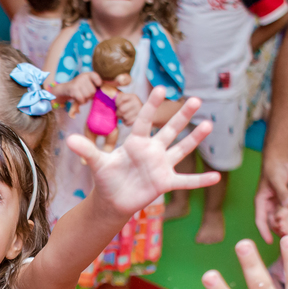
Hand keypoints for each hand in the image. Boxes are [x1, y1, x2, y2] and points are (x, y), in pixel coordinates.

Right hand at [55, 71, 101, 105]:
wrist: (65, 89)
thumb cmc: (79, 87)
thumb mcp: (86, 82)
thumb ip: (94, 84)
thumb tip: (101, 89)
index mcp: (87, 74)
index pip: (96, 77)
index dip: (99, 83)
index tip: (97, 85)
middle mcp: (82, 77)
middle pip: (93, 91)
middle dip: (90, 95)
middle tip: (85, 94)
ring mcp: (77, 83)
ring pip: (88, 96)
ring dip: (86, 99)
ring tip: (82, 96)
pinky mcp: (74, 90)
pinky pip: (82, 99)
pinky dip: (81, 102)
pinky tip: (79, 99)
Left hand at [67, 88, 219, 216]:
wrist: (112, 200)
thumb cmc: (105, 178)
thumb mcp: (96, 163)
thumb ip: (87, 150)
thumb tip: (70, 139)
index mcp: (136, 142)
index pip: (145, 120)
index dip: (151, 105)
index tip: (160, 88)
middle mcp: (152, 150)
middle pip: (169, 130)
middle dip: (182, 115)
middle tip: (196, 99)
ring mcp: (161, 166)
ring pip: (181, 149)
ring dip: (195, 139)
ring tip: (209, 124)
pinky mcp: (165, 182)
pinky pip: (185, 181)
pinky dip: (200, 181)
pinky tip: (217, 176)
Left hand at [115, 92, 142, 126]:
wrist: (144, 113)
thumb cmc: (129, 106)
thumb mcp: (126, 100)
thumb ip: (118, 98)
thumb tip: (108, 94)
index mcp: (133, 96)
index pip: (121, 98)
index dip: (117, 103)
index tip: (117, 105)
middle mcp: (137, 102)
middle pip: (122, 109)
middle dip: (118, 112)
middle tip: (119, 113)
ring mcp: (139, 111)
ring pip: (125, 117)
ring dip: (122, 118)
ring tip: (125, 116)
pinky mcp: (139, 119)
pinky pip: (128, 122)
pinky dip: (125, 122)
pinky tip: (128, 119)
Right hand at [255, 157, 287, 243]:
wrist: (279, 160)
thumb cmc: (273, 169)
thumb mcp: (277, 180)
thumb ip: (284, 193)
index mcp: (261, 202)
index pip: (260, 220)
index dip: (264, 232)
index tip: (270, 242)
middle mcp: (268, 205)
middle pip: (272, 222)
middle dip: (279, 231)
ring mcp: (276, 203)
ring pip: (281, 219)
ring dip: (287, 226)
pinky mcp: (284, 201)